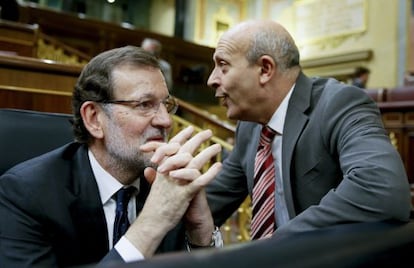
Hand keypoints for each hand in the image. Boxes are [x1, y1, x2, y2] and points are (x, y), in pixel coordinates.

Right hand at [125, 126, 221, 256]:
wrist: (153, 222)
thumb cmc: (155, 205)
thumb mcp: (154, 187)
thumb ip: (155, 176)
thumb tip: (151, 169)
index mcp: (163, 169)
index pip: (172, 147)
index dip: (182, 136)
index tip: (190, 128)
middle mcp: (169, 173)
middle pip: (185, 150)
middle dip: (197, 138)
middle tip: (208, 131)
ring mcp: (177, 183)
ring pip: (193, 162)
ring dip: (207, 153)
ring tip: (217, 146)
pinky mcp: (184, 194)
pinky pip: (199, 181)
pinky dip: (210, 173)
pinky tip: (218, 166)